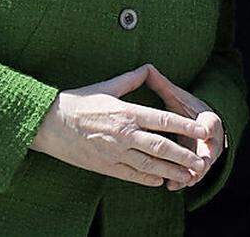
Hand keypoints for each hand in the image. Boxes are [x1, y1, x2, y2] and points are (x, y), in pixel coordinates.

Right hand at [30, 64, 209, 188]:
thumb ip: (131, 80)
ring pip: (149, 165)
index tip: (203, 130)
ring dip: (171, 171)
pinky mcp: (104, 165)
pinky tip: (160, 180)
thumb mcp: (106, 87)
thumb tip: (147, 68)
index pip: (164, 120)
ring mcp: (114, 152)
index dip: (186, 126)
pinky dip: (147, 178)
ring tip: (188, 175)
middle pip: (162, 147)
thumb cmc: (77, 102)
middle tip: (201, 161)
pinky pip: (131, 174)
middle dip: (184, 155)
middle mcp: (124, 134)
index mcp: (127, 112)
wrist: (47, 124)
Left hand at [142, 68, 226, 190]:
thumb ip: (163, 85)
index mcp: (207, 118)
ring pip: (201, 166)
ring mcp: (205, 153)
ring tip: (178, 181)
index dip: (208, 127)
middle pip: (210, 149)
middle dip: (203, 157)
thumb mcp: (176, 96)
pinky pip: (192, 175)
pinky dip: (183, 181)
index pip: (211, 122)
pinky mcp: (198, 165)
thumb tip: (148, 68)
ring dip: (191, 174)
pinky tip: (170, 186)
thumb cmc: (185, 109)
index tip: (204, 131)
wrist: (199, 125)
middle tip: (197, 163)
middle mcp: (210, 138)